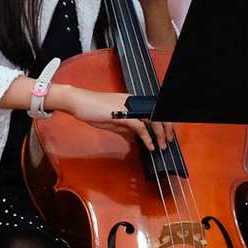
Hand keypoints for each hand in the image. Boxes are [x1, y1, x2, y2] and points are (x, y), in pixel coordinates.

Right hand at [54, 85, 174, 151]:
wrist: (79, 102)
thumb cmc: (93, 110)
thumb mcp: (114, 121)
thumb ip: (126, 129)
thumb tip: (135, 138)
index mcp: (133, 102)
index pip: (154, 110)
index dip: (163, 122)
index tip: (167, 134)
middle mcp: (134, 102)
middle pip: (158, 113)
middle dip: (167, 128)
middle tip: (168, 141)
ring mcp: (129, 107)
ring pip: (153, 119)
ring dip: (160, 134)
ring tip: (162, 146)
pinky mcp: (122, 114)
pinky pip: (140, 126)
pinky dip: (147, 137)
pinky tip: (150, 145)